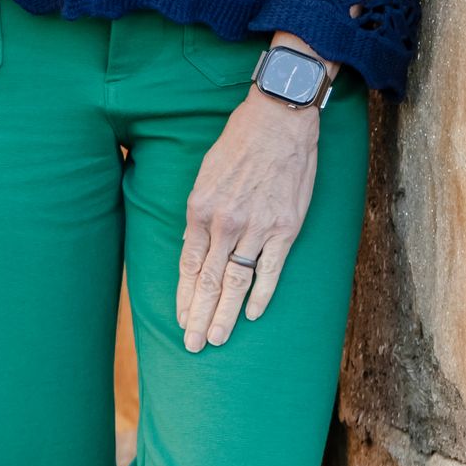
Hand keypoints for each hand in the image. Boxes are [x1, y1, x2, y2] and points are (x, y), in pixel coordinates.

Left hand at [177, 69, 324, 351]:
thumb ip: (198, 215)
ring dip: (225, 314)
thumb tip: (192, 249)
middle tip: (191, 345)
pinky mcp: (285, 228)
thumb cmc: (239, 143)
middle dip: (198, 316)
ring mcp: (256, 228)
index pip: (188, 265)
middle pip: (208, 281)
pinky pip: (271, 270)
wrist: (278, 120)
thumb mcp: (205, 175)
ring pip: (236, 282)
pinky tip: (252, 315)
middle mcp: (225, 224)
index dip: (183, 296)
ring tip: (215, 339)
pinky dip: (261, 295)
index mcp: (199, 210)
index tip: (179, 319)